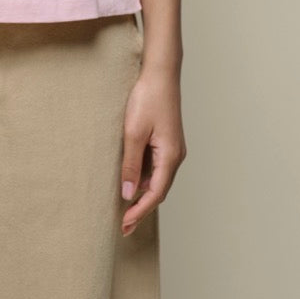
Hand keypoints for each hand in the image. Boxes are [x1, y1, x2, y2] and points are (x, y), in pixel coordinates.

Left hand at [119, 65, 186, 234]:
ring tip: (124, 208)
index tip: (125, 225)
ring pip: (157, 179)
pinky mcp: (167, 140)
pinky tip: (131, 180)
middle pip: (158, 190)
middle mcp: (175, 156)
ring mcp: (172, 148)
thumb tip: (128, 193)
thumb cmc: (148, 98)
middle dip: (141, 208)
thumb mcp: (133, 132)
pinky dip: (144, 177)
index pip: (155, 194)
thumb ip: (131, 164)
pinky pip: (156, 166)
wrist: (161, 72)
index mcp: (170, 156)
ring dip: (142, 193)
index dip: (139, 211)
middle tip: (124, 226)